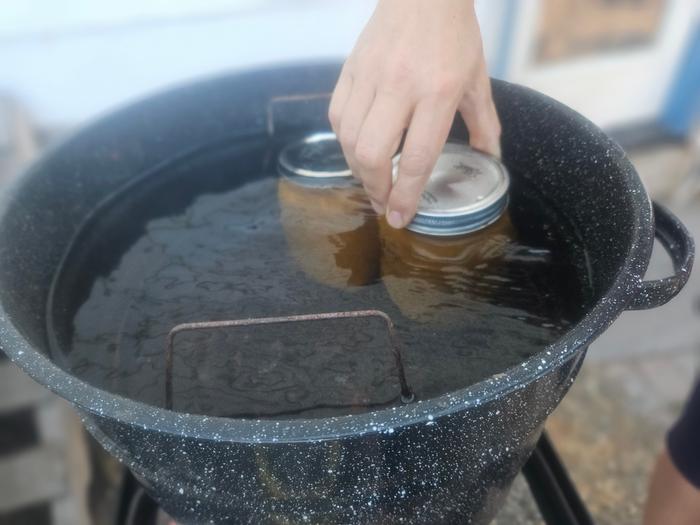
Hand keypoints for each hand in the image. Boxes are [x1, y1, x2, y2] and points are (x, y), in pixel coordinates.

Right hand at [329, 0, 500, 228]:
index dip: (406, 194)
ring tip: (371, 182)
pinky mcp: (350, 69)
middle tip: (384, 204)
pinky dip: (344, 142)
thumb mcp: (477, 79)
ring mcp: (370, 76)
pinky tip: (357, 150)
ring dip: (357, 170)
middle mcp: (401, 86)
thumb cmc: (454, 34)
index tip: (400, 218)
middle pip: (373, 154)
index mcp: (439, 92)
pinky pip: (337, 116)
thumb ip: (485, 124)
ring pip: (349, 139)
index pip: (416, 156)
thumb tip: (492, 160)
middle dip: (376, 189)